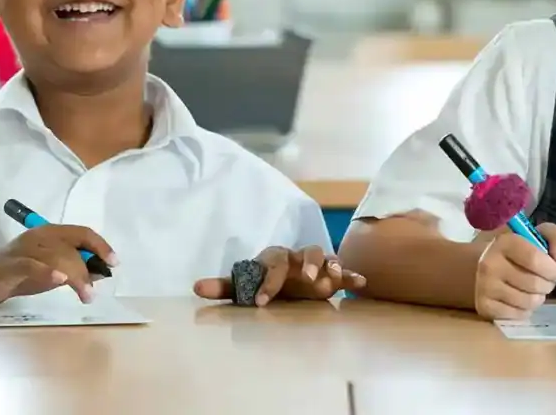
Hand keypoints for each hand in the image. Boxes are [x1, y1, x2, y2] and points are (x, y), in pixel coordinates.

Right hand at [0, 225, 117, 306]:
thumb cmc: (18, 274)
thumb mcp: (50, 270)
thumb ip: (73, 268)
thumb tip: (101, 271)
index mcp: (50, 233)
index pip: (82, 233)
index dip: (101, 246)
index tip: (113, 263)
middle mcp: (38, 236)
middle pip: (71, 247)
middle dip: (87, 269)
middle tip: (92, 293)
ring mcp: (23, 249)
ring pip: (56, 256)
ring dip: (75, 276)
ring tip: (85, 295)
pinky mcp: (10, 265)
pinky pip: (31, 265)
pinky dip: (47, 272)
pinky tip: (60, 280)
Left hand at [193, 245, 366, 305]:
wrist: (287, 280)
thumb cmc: (264, 281)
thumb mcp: (244, 285)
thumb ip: (224, 287)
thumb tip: (195, 287)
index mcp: (275, 258)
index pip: (272, 263)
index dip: (267, 281)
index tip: (260, 302)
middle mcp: (297, 257)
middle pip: (305, 252)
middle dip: (307, 264)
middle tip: (307, 279)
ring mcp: (316, 265)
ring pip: (326, 256)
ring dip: (330, 265)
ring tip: (331, 279)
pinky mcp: (331, 276)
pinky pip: (344, 272)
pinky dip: (351, 276)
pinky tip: (360, 284)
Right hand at [473, 222, 555, 319]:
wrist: (481, 265)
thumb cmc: (517, 251)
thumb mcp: (538, 235)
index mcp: (505, 242)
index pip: (534, 259)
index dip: (552, 269)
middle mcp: (491, 264)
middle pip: (534, 284)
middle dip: (547, 285)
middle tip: (544, 281)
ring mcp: (485, 287)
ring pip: (529, 302)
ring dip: (538, 298)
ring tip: (533, 290)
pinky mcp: (485, 306)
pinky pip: (519, 314)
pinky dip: (526, 309)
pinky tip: (520, 299)